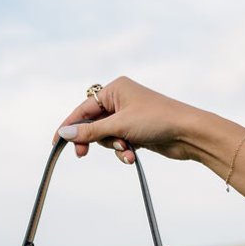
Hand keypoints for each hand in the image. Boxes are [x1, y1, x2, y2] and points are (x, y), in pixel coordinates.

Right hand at [53, 76, 200, 164]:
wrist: (188, 133)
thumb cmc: (156, 121)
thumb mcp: (119, 126)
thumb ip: (90, 131)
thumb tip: (64, 133)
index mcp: (115, 89)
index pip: (83, 109)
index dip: (69, 125)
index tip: (56, 143)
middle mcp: (121, 99)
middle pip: (93, 124)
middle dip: (93, 140)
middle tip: (82, 154)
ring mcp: (129, 116)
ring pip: (107, 136)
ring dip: (114, 147)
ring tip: (127, 150)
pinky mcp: (137, 131)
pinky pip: (120, 143)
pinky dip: (124, 151)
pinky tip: (133, 156)